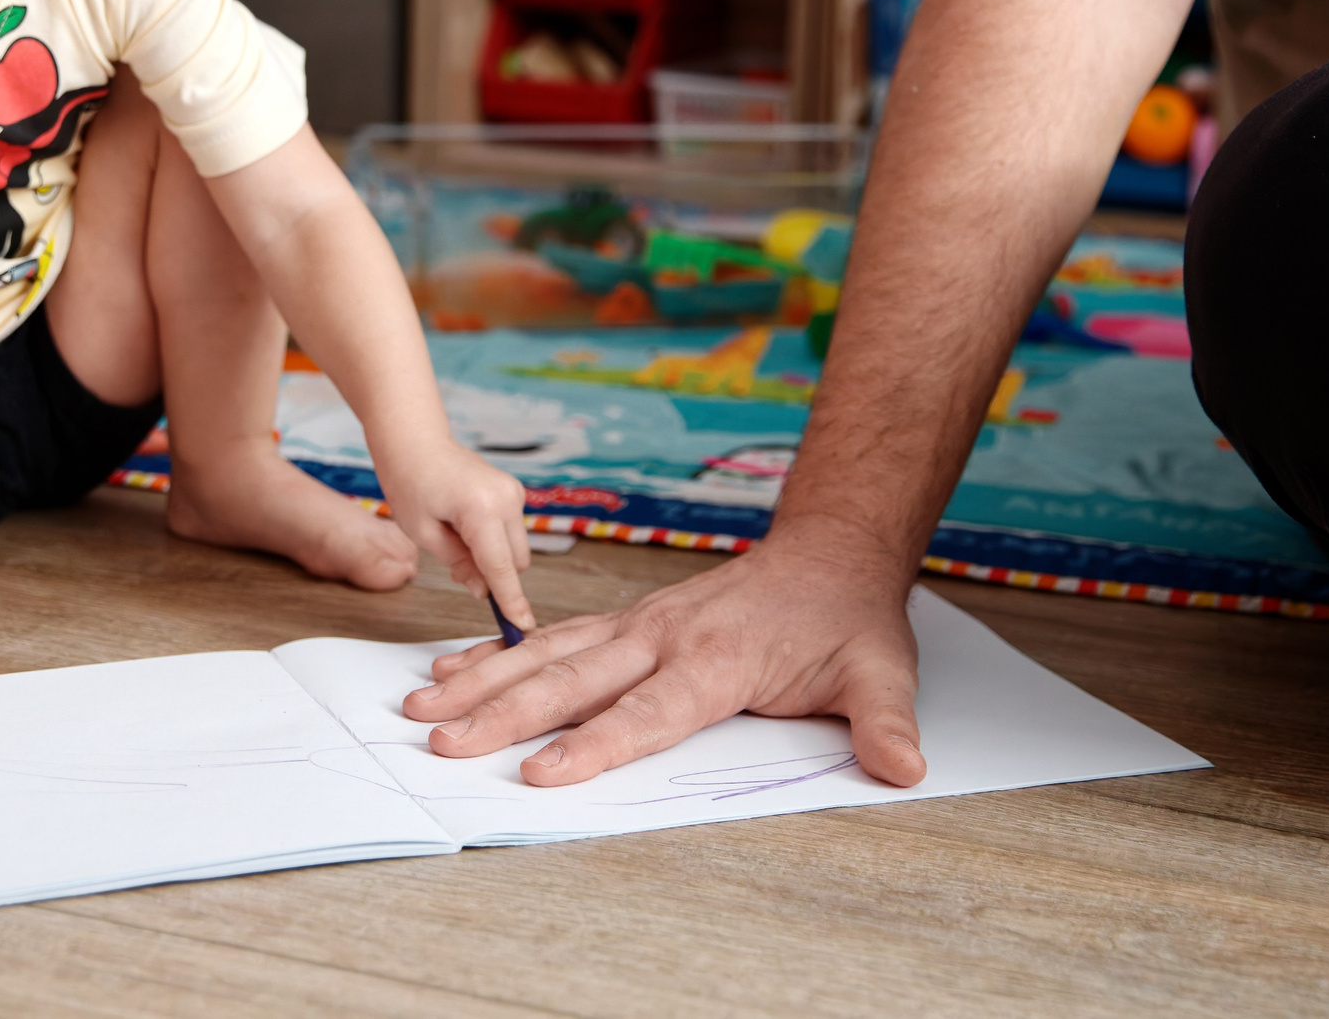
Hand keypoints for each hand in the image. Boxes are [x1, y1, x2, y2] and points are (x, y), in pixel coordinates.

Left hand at [376, 443, 536, 628]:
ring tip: (456, 537)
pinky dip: (495, 540)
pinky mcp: (514, 491)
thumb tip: (484, 591)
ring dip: (494, 557)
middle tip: (457, 566)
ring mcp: (514, 492)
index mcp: (482, 509)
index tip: (523, 626)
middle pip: (517, 562)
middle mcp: (507, 499)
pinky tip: (466, 525)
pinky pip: (512, 531)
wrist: (415, 442)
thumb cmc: (410, 483)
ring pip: (518, 549)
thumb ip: (460, 565)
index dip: (511, 600)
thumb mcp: (424, 533)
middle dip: (494, 575)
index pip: (502, 567)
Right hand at [401, 524, 926, 788]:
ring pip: (549, 653)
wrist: (829, 554)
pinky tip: (455, 667)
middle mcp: (665, 636)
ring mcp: (640, 624)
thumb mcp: (880, 669)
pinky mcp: (628, 622)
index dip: (596, 746)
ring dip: (484, 678)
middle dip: (505, 714)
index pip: (647, 713)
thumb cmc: (847, 619)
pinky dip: (500, 652)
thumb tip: (904, 766)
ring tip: (424, 703)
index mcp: (717, 658)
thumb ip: (884, 722)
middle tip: (446, 741)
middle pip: (574, 681)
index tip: (543, 774)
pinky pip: (555, 638)